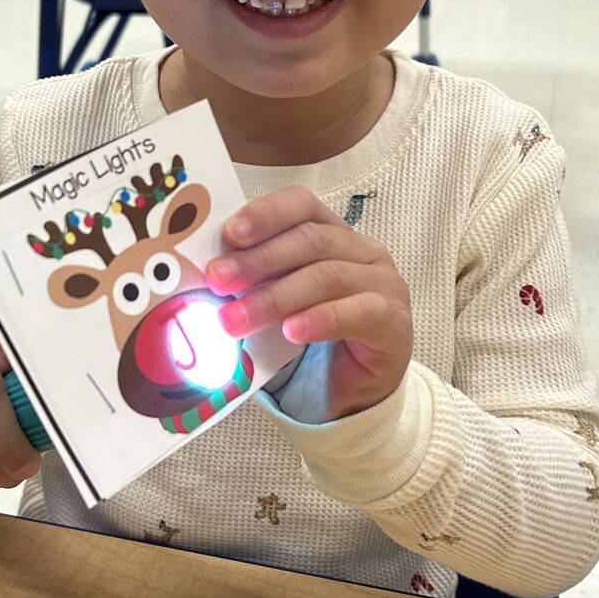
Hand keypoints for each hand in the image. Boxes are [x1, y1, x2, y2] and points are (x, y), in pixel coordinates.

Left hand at [206, 187, 412, 423]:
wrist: (352, 391)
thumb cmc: (310, 337)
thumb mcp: (277, 302)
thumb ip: (254, 282)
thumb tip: (205, 275)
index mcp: (334, 234)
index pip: (302, 206)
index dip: (267, 214)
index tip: (228, 233)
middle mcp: (364, 251)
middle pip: (310, 240)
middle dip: (258, 260)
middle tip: (217, 280)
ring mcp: (385, 285)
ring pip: (327, 277)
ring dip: (275, 297)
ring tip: (236, 320)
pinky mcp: (394, 324)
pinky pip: (358, 313)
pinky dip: (320, 319)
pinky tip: (291, 331)